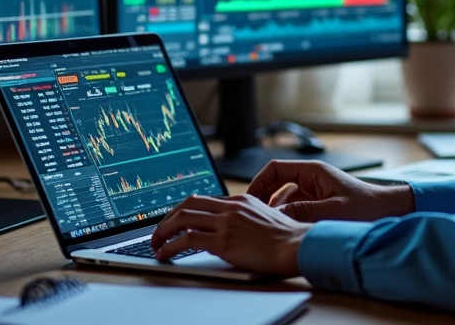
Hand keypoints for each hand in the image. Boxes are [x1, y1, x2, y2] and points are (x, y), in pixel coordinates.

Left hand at [150, 195, 310, 276]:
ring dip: (163, 232)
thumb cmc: (288, 239)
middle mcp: (231, 208)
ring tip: (156, 244)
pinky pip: (188, 240)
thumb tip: (228, 230)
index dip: (182, 210)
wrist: (298, 246)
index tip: (173, 221)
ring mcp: (226, 223)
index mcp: (240, 200)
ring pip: (182, 219)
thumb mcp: (265, 219)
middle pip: (187, 205)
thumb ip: (245, 219)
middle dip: (167, 219)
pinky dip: (171, 247)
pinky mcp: (224, 241)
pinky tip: (165, 255)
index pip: (202, 199)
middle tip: (158, 232)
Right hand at [247, 160, 414, 222]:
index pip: (275, 169)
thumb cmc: (367, 206)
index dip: (258, 182)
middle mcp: (311, 178)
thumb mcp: (333, 210)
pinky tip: (284, 230)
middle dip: (263, 199)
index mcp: (313, 171)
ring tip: (266, 226)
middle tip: (252, 217)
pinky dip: (287, 217)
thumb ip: (304, 212)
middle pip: (276, 184)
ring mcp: (313, 190)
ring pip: (284, 198)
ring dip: (275, 210)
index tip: (248, 199)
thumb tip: (277, 215)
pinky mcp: (318, 203)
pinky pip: (295, 207)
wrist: (389, 211)